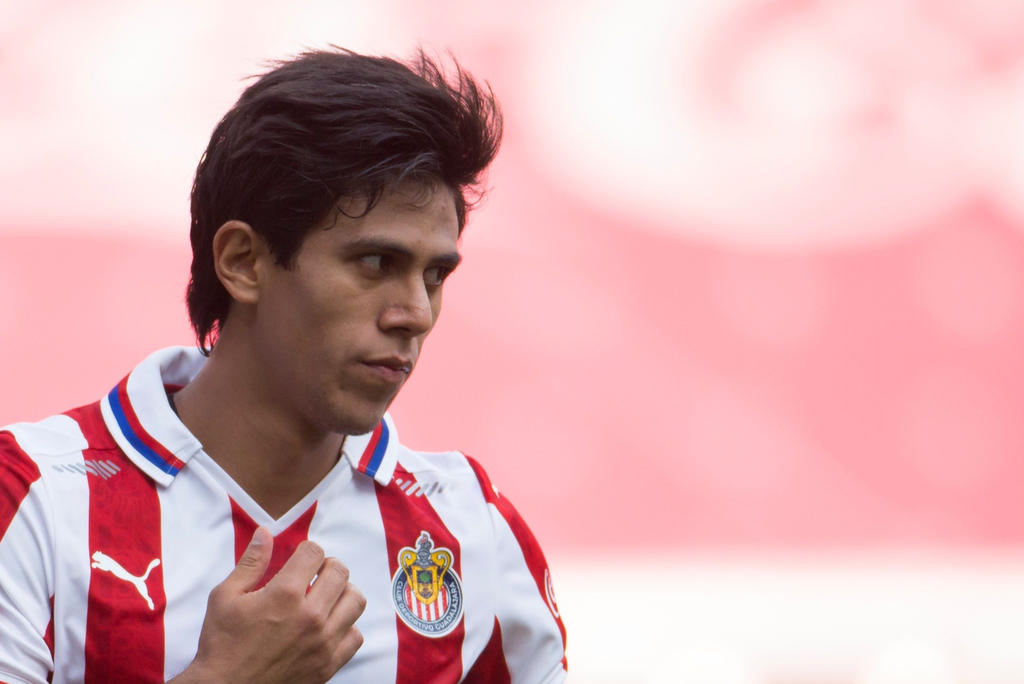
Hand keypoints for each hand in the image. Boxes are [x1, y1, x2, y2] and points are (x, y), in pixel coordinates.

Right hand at [170, 527, 365, 683]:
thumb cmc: (222, 643)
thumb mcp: (225, 596)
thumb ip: (251, 562)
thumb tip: (265, 532)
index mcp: (285, 594)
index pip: (315, 552)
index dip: (307, 551)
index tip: (300, 559)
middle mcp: (310, 616)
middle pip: (340, 572)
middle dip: (327, 566)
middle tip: (315, 574)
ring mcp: (323, 642)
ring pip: (355, 601)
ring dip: (343, 592)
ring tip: (326, 596)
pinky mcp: (328, 665)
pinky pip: (355, 637)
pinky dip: (346, 627)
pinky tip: (328, 625)